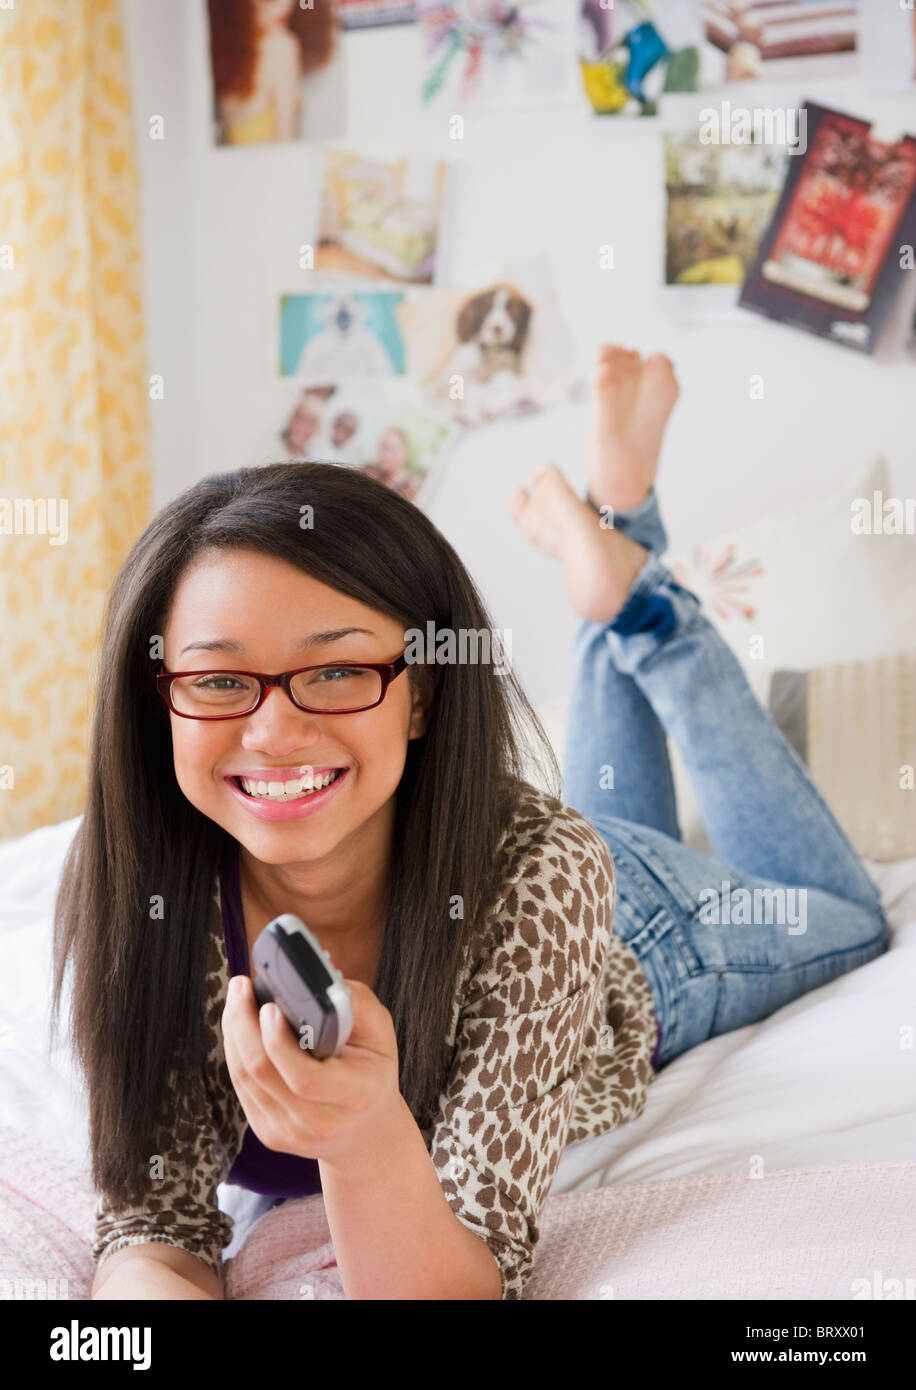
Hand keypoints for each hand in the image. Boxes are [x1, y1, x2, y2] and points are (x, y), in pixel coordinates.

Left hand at [221, 974, 399, 1167]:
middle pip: (263, 1073)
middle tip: (241, 986)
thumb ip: (355, 1003)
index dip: (279, 1043)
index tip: (269, 1007)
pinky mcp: (268, 1132)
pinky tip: (239, 1026)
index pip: (306, 1078)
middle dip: (244, 1024)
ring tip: (237, 998)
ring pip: (245, 1077)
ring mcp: (289, 1132)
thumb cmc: (372, 1070)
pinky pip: (241, 1086)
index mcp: (356, 1095)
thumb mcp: (381, 1033)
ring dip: (234, 1031)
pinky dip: (235, 1050)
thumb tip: (315, 979)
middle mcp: (319, 1121)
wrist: (365, 1131)